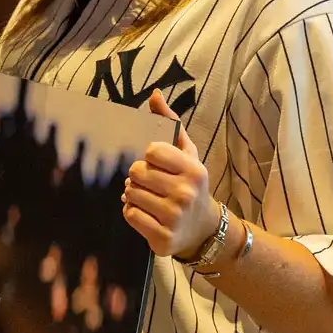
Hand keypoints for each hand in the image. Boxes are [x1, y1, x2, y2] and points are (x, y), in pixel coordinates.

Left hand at [123, 89, 219, 257]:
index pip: (151, 151)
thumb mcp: (187, 153)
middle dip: (139, 176)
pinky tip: (145, 213)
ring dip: (133, 194)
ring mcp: (174, 217)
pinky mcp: (162, 238)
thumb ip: (170, 122)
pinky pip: (129, 215)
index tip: (159, 165)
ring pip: (129, 194)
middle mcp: (185, 194)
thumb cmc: (190, 184)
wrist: (203, 228)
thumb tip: (154, 94)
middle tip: (151, 183)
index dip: (150, 157)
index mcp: (193, 170)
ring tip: (148, 197)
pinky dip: (132, 212)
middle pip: (136, 172)